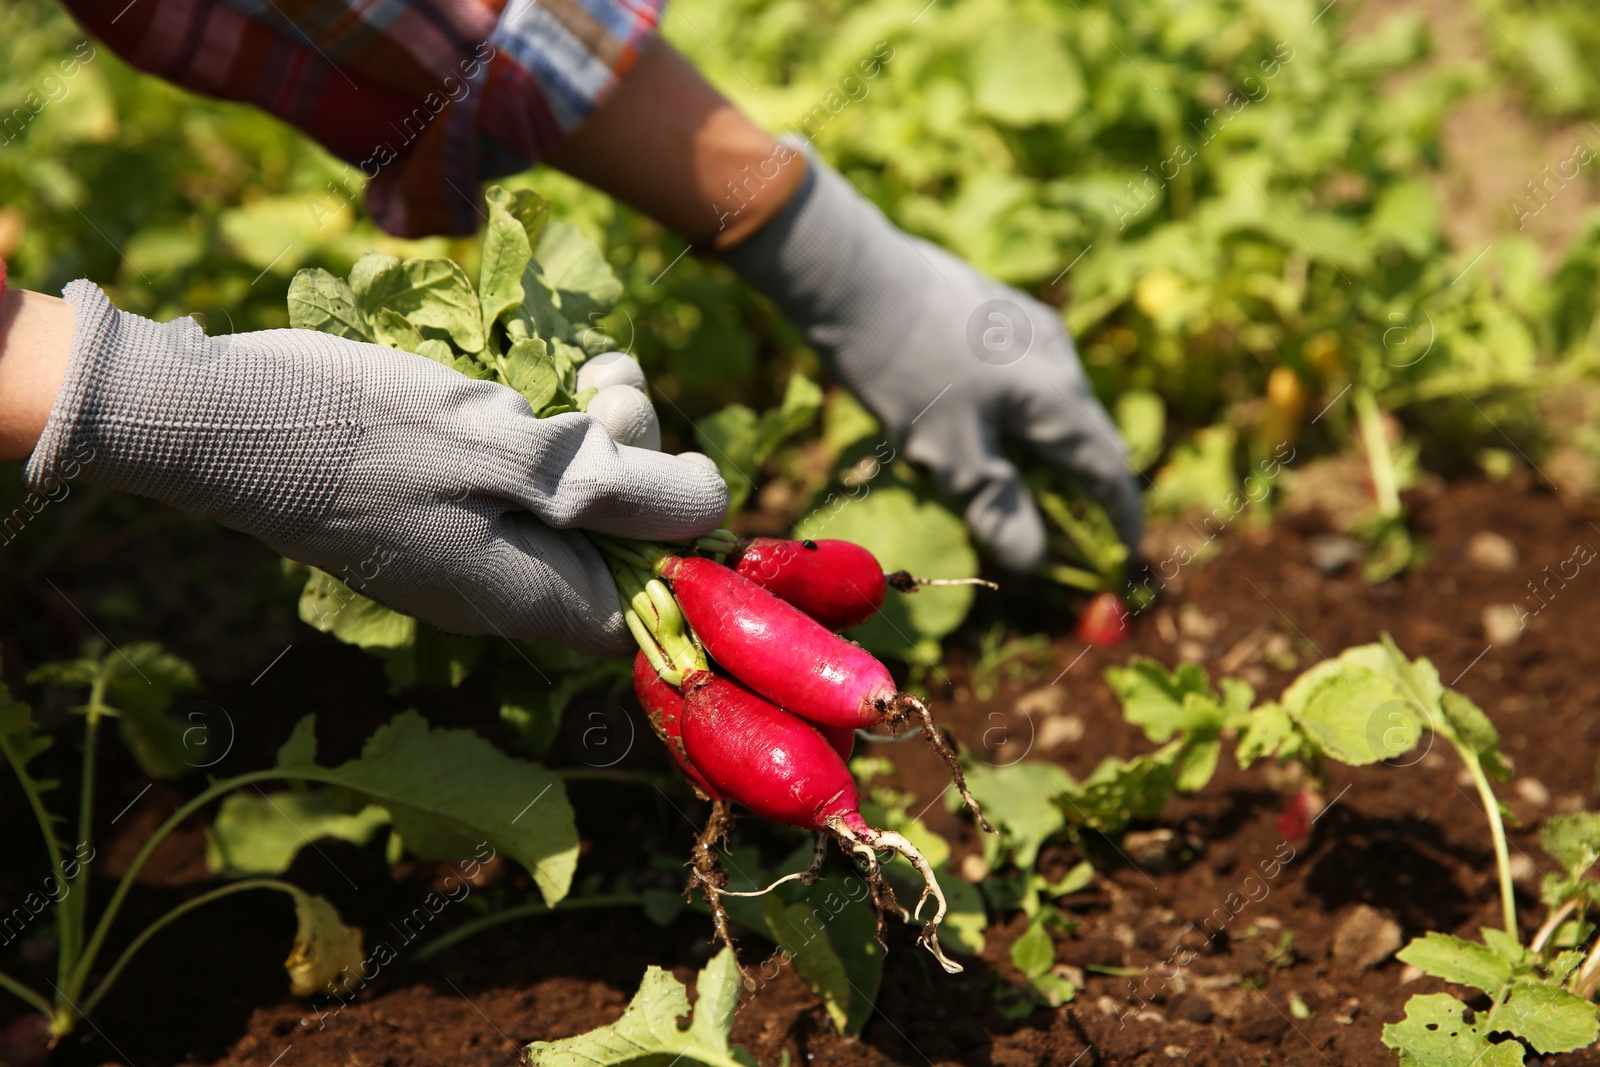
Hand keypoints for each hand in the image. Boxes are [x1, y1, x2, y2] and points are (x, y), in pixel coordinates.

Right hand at [25, 283, 726, 653]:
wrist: (229, 416)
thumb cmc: (372, 436)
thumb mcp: (517, 457)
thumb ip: (622, 492)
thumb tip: (713, 507)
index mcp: (528, 597)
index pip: (640, 608)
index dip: (674, 543)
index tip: (673, 471)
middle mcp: (502, 585)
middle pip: (611, 542)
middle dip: (639, 461)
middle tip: (612, 392)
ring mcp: (465, 543)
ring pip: (569, 496)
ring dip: (601, 428)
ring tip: (594, 371)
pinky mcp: (437, 500)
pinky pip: (517, 475)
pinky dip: (546, 424)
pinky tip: (552, 375)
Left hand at [721, 147, 1140, 570]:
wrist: (852, 273)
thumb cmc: (905, 368)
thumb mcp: (950, 453)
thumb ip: (997, 506)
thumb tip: (1032, 561)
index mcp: (1060, 395)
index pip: (1109, 468)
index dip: (1120, 515)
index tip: (1124, 552)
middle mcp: (1060, 355)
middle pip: (1089, 433)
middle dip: (1085, 486)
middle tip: (1072, 530)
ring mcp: (1030, 325)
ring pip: (1056, 401)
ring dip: (1049, 448)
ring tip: (1026, 484)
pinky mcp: (997, 309)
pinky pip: (1029, 376)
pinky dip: (1023, 415)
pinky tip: (987, 426)